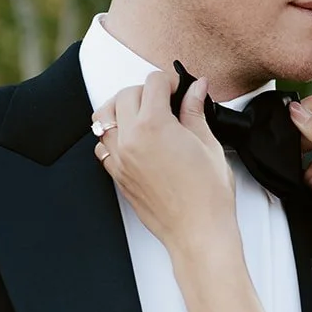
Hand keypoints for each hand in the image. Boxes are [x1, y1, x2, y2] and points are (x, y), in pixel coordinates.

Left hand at [93, 68, 234, 255]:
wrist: (198, 231)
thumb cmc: (208, 195)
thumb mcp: (208, 145)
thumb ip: (195, 111)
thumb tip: (196, 89)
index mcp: (155, 125)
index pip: (153, 83)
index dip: (170, 80)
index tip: (179, 87)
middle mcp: (130, 138)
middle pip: (126, 94)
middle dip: (146, 92)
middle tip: (167, 101)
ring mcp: (119, 158)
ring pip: (104, 116)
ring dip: (123, 109)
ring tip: (144, 115)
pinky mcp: (116, 174)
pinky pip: (102, 144)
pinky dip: (113, 135)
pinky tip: (134, 139)